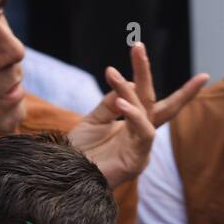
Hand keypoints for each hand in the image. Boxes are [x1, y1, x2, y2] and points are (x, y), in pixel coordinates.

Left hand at [69, 42, 208, 188]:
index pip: (146, 98)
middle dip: (148, 73)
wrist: (68, 178)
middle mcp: (140, 137)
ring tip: (112, 74)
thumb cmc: (80, 154)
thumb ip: (110, 103)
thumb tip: (127, 83)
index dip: (146, 75)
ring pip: (146, 113)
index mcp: (132, 127)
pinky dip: (135, 116)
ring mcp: (141, 150)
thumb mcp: (93, 121)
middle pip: (155, 101)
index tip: (138, 47)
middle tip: (138, 46)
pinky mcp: (138, 162)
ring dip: (133, 91)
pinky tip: (121, 103)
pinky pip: (144, 133)